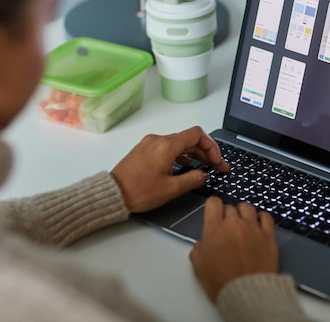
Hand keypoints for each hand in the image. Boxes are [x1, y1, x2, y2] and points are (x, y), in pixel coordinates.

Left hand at [111, 126, 228, 212]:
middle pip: (189, 139)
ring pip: (178, 143)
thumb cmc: (138, 191)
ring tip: (203, 166)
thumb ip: (193, 179)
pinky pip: (167, 147)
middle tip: (216, 166)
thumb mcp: (171, 189)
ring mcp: (149, 144)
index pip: (197, 135)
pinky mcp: (144, 150)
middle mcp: (158, 140)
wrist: (112, 194)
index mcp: (167, 146)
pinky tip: (184, 165)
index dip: (212, 147)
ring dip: (193, 153)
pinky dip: (180, 154)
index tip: (217, 161)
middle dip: (205, 152)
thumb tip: (204, 174)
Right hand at [189, 197, 278, 301]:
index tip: (214, 211)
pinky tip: (258, 224)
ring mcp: (253, 229)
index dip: (213, 206)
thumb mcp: (199, 266)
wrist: (246, 293)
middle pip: (230, 207)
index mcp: (214, 229)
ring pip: (248, 208)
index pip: (213, 203)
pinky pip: (266, 217)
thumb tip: (201, 244)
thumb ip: (198, 249)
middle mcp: (234, 224)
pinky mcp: (268, 236)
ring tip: (243, 223)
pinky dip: (261, 218)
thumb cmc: (222, 282)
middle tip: (227, 227)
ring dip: (243, 213)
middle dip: (227, 215)